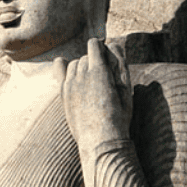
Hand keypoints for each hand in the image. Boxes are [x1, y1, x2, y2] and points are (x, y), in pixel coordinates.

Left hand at [56, 38, 132, 159]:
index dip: (101, 48)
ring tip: (91, 80)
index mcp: (99, 71)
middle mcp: (81, 75)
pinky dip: (66, 69)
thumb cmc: (118, 117)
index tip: (105, 55)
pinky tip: (70, 70)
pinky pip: (61, 72)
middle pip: (85, 57)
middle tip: (103, 76)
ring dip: (82, 67)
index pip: (94, 45)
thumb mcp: (126, 89)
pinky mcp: (64, 95)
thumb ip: (120, 64)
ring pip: (73, 64)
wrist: (100, 141)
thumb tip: (114, 44)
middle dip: (93, 62)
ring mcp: (70, 85)